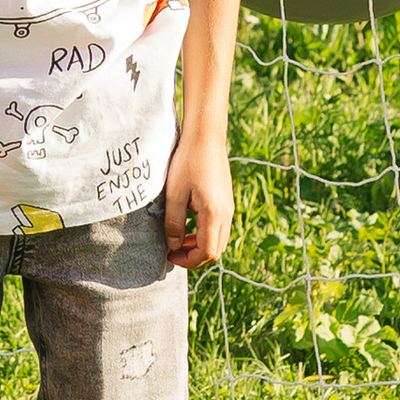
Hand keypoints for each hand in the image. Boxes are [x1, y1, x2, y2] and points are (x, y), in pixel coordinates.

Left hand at [163, 133, 231, 269]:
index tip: (170, 257)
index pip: (207, 252)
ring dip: (200, 246)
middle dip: (194, 257)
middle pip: (216, 251)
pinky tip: (189, 226)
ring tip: (179, 241)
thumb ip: (174, 223)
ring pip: (219, 241)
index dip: (188, 260)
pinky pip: (219, 228)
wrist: (206, 138)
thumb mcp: (175, 194)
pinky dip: (205, 235)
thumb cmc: (188, 163)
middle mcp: (226, 214)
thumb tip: (173, 245)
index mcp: (214, 214)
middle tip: (173, 252)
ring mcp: (229, 208)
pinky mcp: (227, 202)